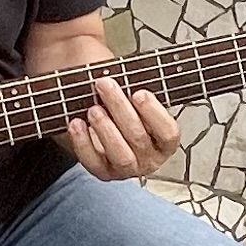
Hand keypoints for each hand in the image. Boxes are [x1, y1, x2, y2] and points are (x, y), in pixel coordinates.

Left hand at [63, 80, 178, 182]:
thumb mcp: (130, 85)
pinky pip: (94, 163)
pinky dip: (83, 143)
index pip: (168, 132)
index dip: (154, 113)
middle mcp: (149, 158)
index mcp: (164, 140)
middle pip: (139, 138)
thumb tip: (126, 73)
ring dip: (106, 130)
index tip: (138, 93)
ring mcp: (126, 168)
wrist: (87, 102)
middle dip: (120, 109)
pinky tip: (76, 124)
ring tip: (93, 108)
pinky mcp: (102, 171)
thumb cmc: (116, 95)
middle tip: (105, 85)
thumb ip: (135, 82)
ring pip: (121, 156)